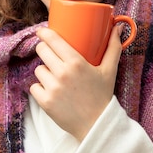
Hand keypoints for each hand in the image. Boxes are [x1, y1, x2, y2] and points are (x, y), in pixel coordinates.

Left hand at [30, 25, 122, 140]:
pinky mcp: (45, 102)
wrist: (96, 125)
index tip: (42, 32)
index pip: (53, 40)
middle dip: (45, 50)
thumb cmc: (102, 96)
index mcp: (76, 63)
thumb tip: (118, 27)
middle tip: (51, 54)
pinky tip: (52, 91)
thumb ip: (114, 47)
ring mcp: (52, 88)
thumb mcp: (110, 70)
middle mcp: (62, 74)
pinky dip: (41, 88)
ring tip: (57, 78)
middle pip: (42, 51)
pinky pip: (34, 86)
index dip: (45, 33)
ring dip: (45, 71)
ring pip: (38, 69)